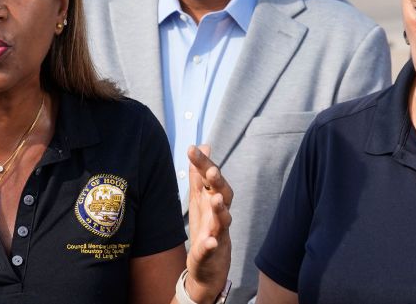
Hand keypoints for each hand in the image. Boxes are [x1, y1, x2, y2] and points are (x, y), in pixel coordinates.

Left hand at [185, 144, 232, 302]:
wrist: (208, 269)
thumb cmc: (205, 229)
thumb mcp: (199, 200)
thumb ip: (199, 175)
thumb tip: (203, 146)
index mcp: (212, 201)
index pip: (210, 179)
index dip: (203, 163)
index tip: (192, 148)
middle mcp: (218, 215)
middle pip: (223, 195)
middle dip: (218, 183)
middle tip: (211, 171)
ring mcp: (217, 234)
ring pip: (223, 221)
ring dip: (220, 210)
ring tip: (215, 200)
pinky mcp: (212, 254)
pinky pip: (212, 249)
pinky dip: (211, 246)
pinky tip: (210, 242)